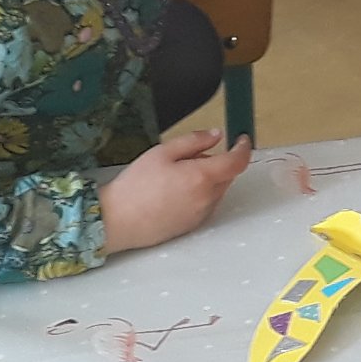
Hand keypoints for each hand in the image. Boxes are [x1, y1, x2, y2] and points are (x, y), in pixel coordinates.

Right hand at [100, 127, 253, 252]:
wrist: (117, 221)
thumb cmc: (135, 186)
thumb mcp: (163, 152)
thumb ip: (194, 141)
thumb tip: (216, 136)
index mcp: (202, 177)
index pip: (237, 162)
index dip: (243, 148)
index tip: (242, 140)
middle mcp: (207, 199)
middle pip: (227, 175)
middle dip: (217, 162)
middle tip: (188, 157)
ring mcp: (201, 214)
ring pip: (217, 190)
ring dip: (207, 179)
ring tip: (174, 176)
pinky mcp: (192, 226)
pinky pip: (205, 204)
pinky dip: (199, 194)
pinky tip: (173, 193)